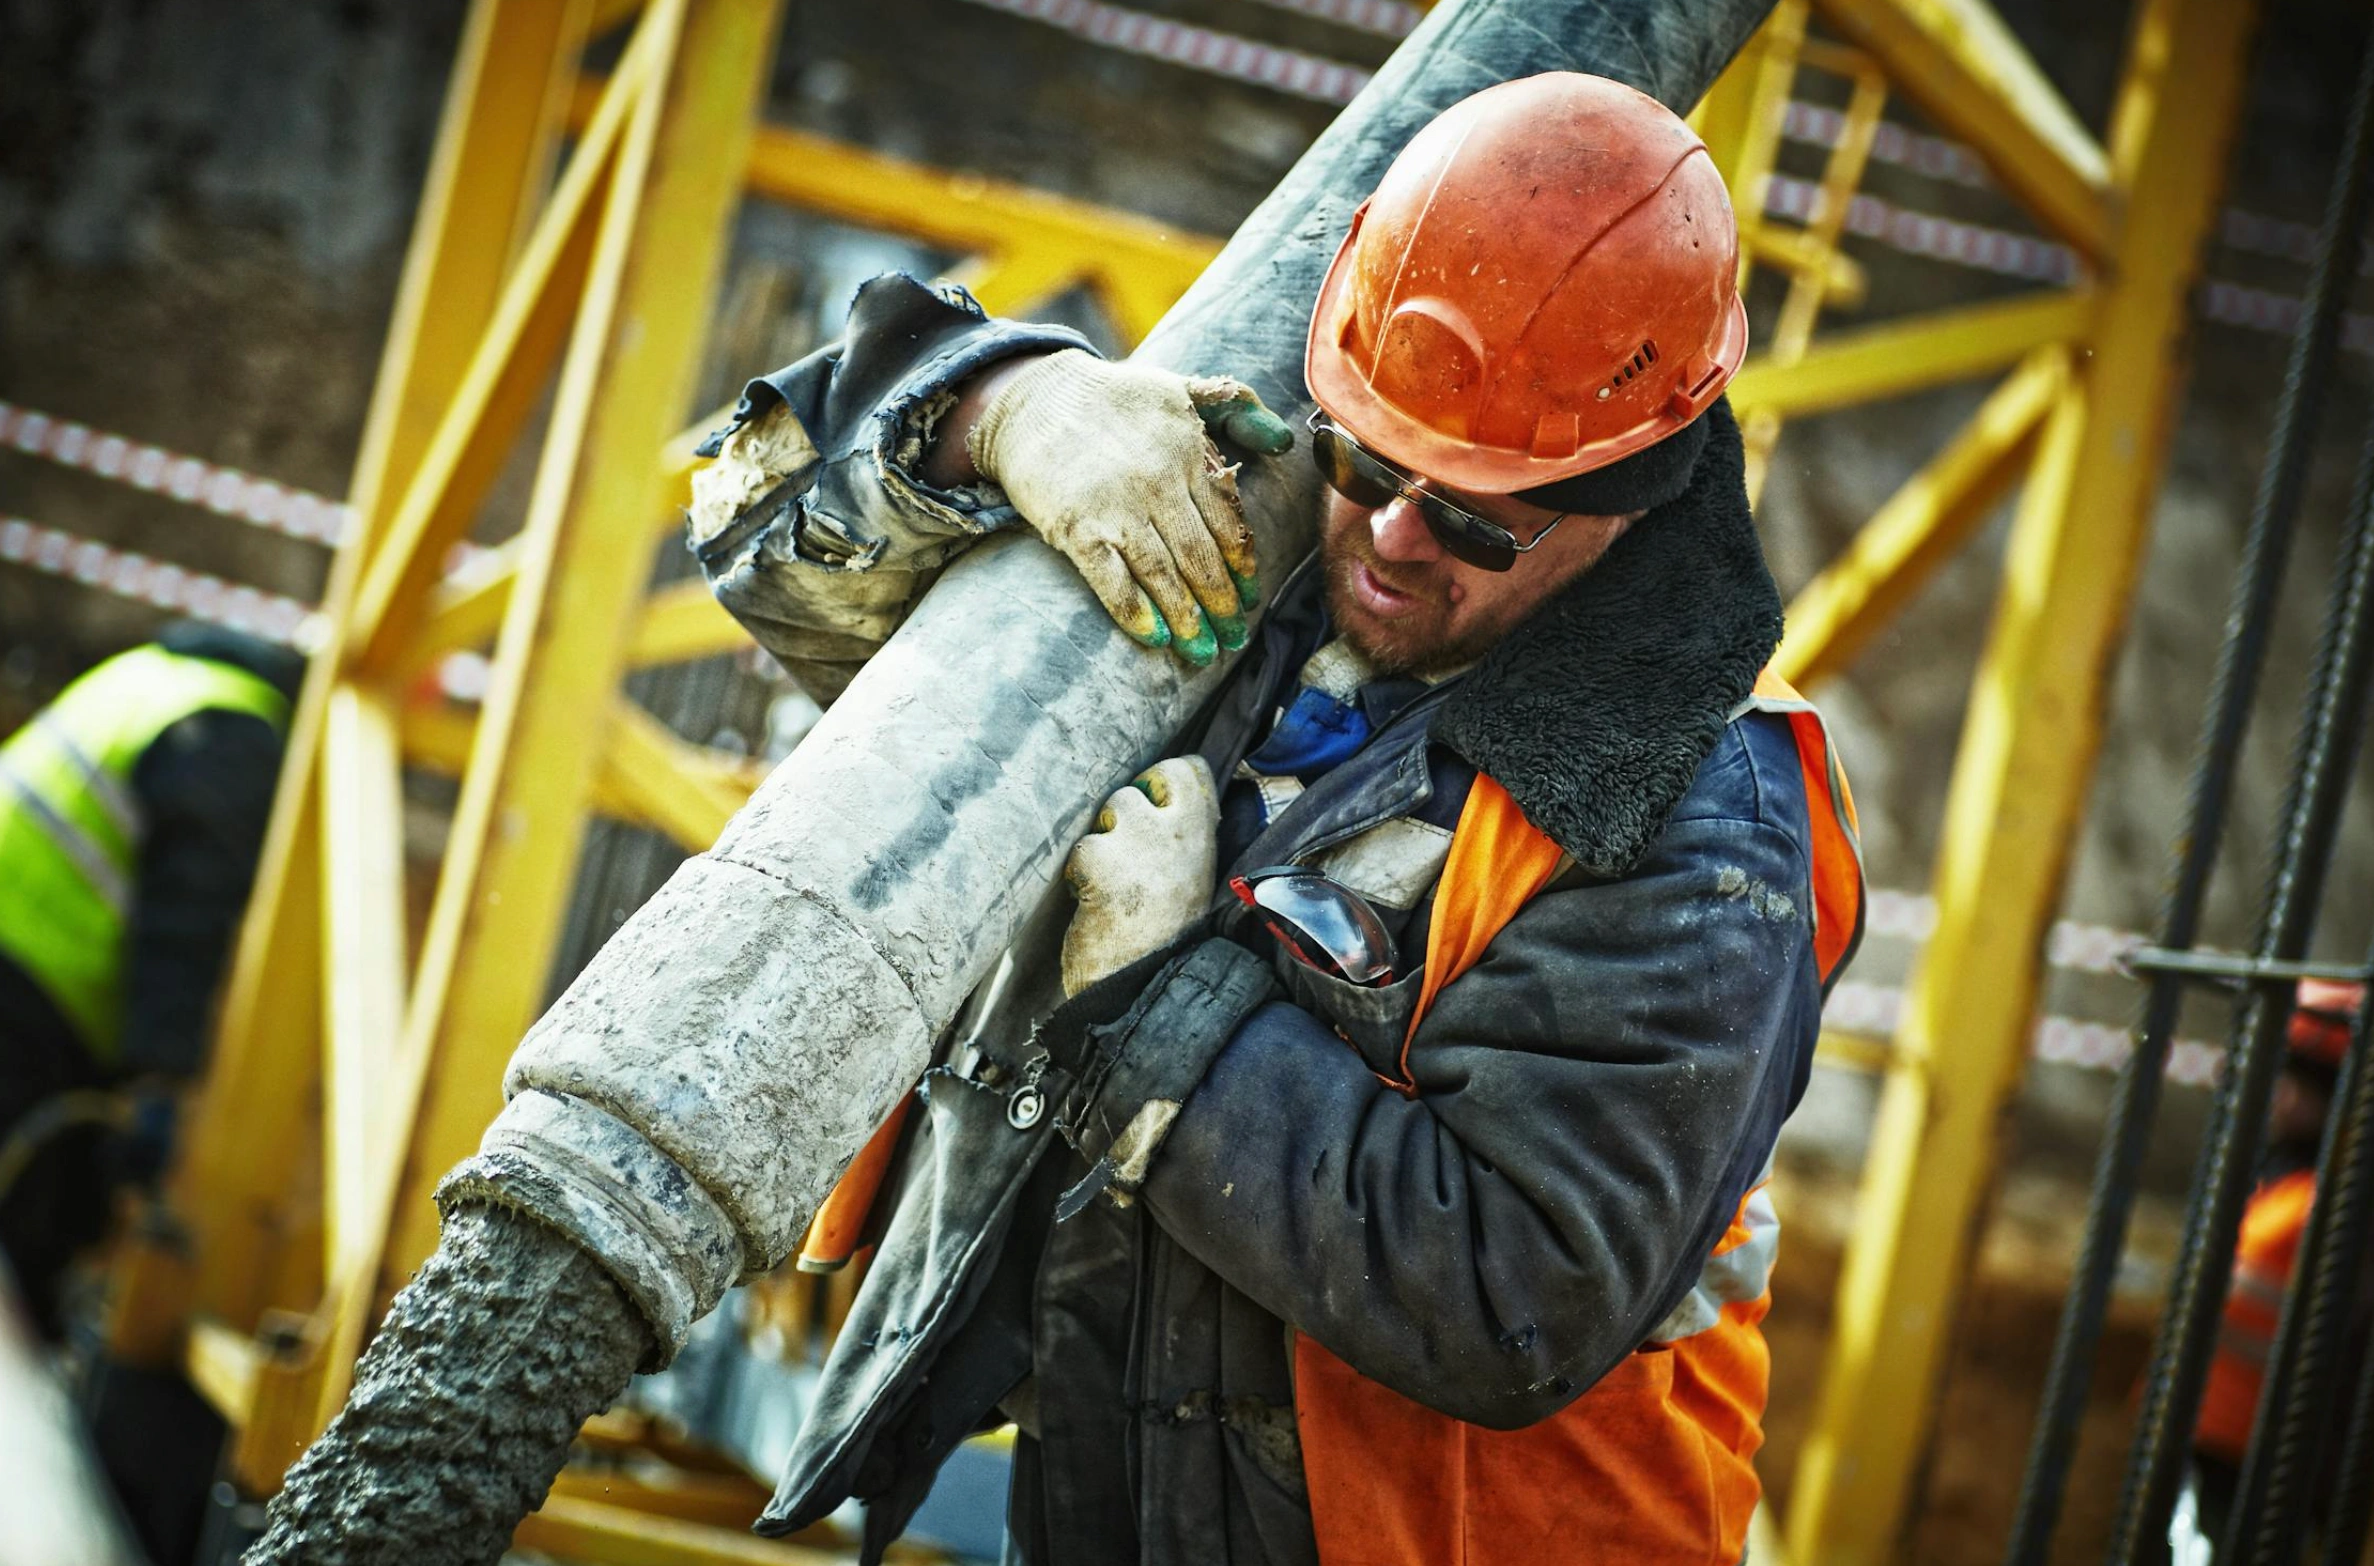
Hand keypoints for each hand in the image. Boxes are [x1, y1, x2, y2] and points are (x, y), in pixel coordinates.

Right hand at [967, 350, 1291, 665]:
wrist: (1032, 398)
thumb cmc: (1112, 397)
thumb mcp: (1180, 386)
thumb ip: (1237, 406)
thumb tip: (1284, 441)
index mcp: (1189, 452)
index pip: (1228, 523)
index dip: (1242, 567)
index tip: (1249, 598)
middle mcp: (1158, 483)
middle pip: (1201, 557)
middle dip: (1222, 605)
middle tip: (1233, 638)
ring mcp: (1115, 508)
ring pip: (1163, 575)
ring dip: (1188, 619)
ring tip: (1203, 651)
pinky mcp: (1075, 528)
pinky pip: (1111, 580)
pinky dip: (1134, 612)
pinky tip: (1155, 637)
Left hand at [1060, 756, 1219, 995]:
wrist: (1146, 988)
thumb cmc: (1167, 938)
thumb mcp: (1193, 880)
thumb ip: (1181, 841)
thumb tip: (1160, 805)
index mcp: (1201, 836)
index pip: (1186, 771)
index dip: (1161, 783)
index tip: (1153, 809)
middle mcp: (1173, 832)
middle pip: (1136, 788)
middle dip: (1122, 815)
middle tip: (1123, 856)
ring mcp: (1137, 843)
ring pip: (1106, 814)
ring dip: (1100, 845)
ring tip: (1109, 885)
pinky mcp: (1100, 860)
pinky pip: (1081, 849)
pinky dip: (1079, 875)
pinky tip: (1091, 902)